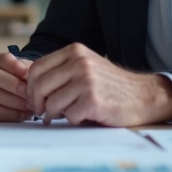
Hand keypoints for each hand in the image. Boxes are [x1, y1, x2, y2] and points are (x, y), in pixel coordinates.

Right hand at [0, 52, 34, 121]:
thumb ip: (27, 70)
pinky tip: (22, 114)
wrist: (9, 95)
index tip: (27, 73)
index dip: (15, 66)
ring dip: (15, 102)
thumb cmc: (17, 81)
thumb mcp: (23, 71)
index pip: (2, 59)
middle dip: (14, 85)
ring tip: (30, 104)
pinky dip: (10, 114)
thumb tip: (31, 75)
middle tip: (30, 93)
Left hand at [26, 43, 171, 125]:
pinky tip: (84, 116)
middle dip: (37, 103)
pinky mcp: (93, 101)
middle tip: (42, 112)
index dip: (30, 87)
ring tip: (65, 115)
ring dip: (55, 114)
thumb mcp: (86, 66)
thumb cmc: (110, 85)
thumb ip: (61, 70)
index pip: (36, 68)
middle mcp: (79, 63)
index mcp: (74, 51)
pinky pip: (69, 116)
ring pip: (52, 103)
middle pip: (39, 86)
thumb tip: (28, 85)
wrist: (143, 95)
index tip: (34, 98)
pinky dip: (73, 120)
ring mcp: (86, 81)